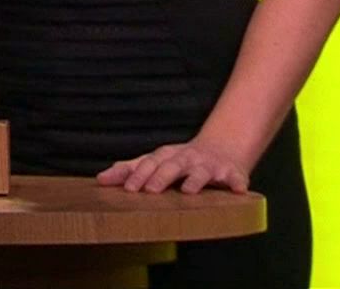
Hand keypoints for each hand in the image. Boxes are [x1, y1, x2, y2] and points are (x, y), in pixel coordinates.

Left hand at [97, 136, 251, 194]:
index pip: (149, 163)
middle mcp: (187, 158)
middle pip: (172, 166)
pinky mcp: (232, 173)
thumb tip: (100, 179)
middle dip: (160, 177)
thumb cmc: (181, 160)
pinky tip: (239, 190)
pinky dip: (238, 182)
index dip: (138, 175)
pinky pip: (236, 178)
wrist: (222, 148)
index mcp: (167, 157)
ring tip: (188, 190)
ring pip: (201, 172)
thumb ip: (129, 170)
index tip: (126, 188)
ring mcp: (210, 165)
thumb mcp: (156, 162)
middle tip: (149, 190)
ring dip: (195, 179)